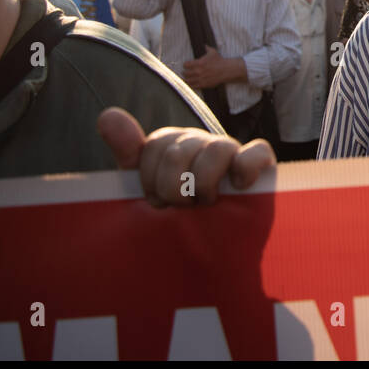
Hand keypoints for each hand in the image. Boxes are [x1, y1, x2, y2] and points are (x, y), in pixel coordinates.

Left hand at [97, 107, 273, 207]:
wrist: (211, 255)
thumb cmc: (179, 219)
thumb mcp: (148, 185)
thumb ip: (130, 151)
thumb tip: (107, 114)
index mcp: (177, 145)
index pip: (157, 145)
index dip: (151, 178)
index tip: (156, 201)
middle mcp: (204, 144)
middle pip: (182, 150)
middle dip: (173, 188)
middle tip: (182, 207)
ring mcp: (233, 154)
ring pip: (218, 150)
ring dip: (205, 185)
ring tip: (207, 204)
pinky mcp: (261, 168)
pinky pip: (259, 153)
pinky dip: (246, 167)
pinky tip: (237, 185)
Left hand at [182, 45, 238, 89]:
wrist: (226, 70)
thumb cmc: (219, 61)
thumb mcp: (213, 52)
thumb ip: (207, 48)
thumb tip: (204, 45)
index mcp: (199, 63)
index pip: (185, 65)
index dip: (185, 65)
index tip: (186, 65)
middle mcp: (198, 71)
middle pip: (185, 73)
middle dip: (184, 72)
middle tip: (185, 72)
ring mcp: (200, 78)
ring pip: (188, 80)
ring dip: (186, 79)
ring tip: (186, 78)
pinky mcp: (203, 84)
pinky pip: (193, 86)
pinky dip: (190, 85)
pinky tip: (190, 83)